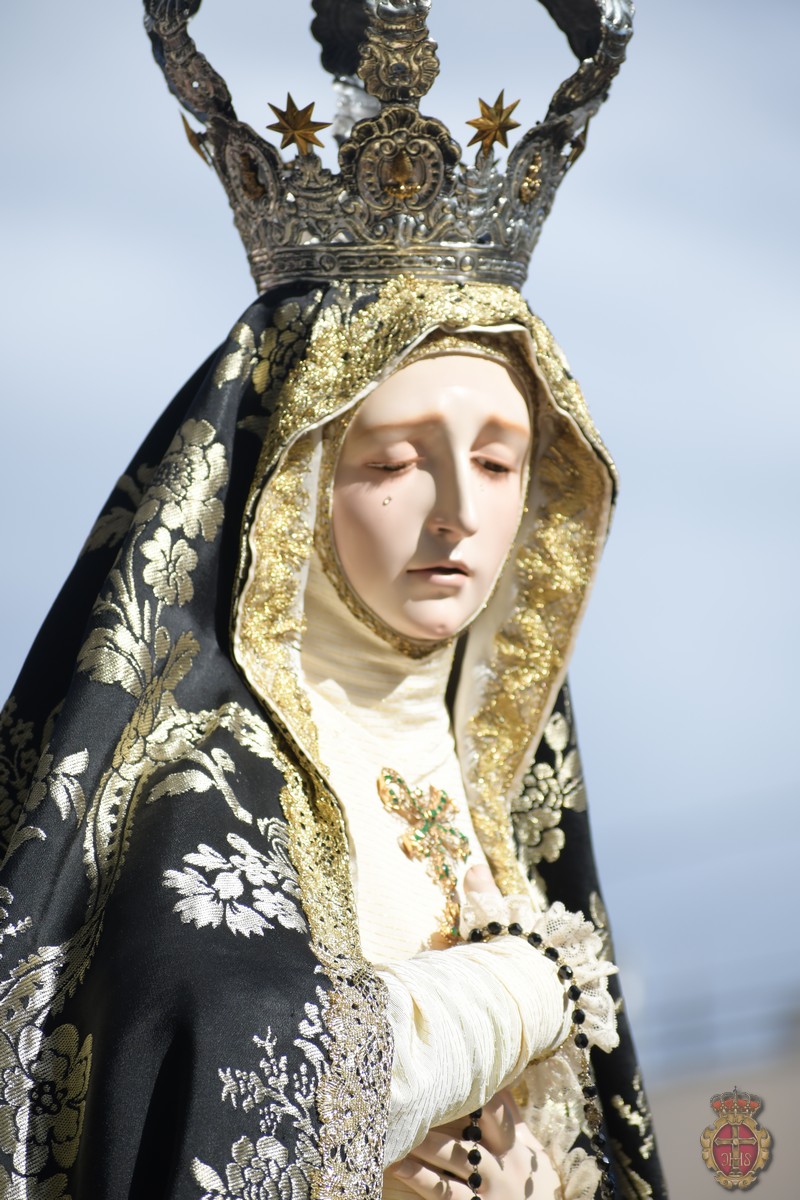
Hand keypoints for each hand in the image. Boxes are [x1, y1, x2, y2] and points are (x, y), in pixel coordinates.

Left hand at [386, 1089, 560, 1198]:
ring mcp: (487, 1192)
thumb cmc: (533, 1183)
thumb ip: (513, 1116)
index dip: (478, 1092)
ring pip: (455, 1162)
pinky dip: (421, 1180)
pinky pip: (445, 1195)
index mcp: (514, 1148)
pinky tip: (399, 1167)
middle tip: (415, 1099)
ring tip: (400, 1131)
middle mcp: (501, 1168)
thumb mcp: (530, 1150)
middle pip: (471, 1135)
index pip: (498, 1113)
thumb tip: (500, 1077)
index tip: (453, 1069)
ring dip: (426, 1146)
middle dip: (445, 1118)